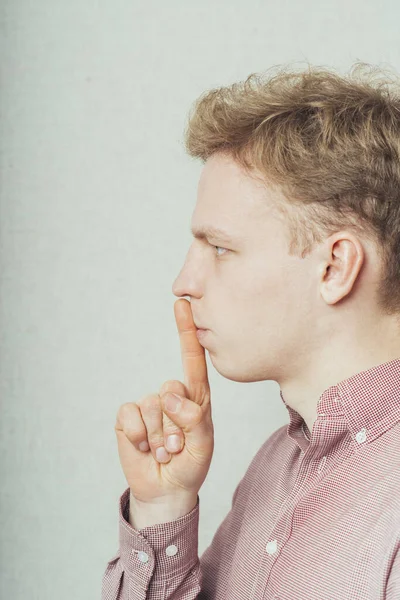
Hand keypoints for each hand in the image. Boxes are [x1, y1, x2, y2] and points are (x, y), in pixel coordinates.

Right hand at [114, 298, 213, 504]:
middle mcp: (172, 396)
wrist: (166, 490)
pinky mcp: (128, 418)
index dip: (187, 331)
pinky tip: (145, 448)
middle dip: (176, 425)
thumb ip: (194, 417)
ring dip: (160, 437)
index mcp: (195, 397)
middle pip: (171, 389)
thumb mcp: (203, 443)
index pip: (192, 359)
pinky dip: (139, 436)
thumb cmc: (190, 464)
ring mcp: (149, 406)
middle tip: (179, 446)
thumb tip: (168, 395)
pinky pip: (131, 416)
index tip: (184, 304)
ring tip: (165, 450)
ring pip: (152, 407)